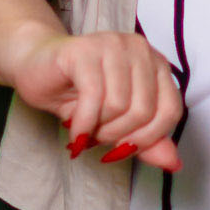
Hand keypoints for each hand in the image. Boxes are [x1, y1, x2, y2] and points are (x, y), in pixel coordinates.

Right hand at [4, 29, 184, 171]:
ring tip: (84, 127)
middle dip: (117, 135)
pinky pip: (93, 98)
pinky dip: (83, 124)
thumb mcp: (118, 122)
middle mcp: (139, 49)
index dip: (148, 140)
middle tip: (97, 137)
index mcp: (156, 63)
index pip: (170, 111)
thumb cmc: (79, 92)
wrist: (35, 66)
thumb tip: (174, 164)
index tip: (122, 150)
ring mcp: (112, 45)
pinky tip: (73, 130)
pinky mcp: (84, 50)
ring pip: (118, 106)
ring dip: (97, 129)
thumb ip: (147, 140)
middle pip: (144, 111)